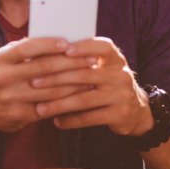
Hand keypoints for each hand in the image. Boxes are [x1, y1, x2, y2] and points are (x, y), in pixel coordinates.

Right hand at [0, 38, 95, 134]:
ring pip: (50, 89)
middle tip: (91, 59)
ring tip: (91, 76)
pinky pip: (48, 107)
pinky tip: (79, 95)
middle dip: (71, 63)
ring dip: (75, 83)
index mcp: (1, 59)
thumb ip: (24, 51)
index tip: (69, 42)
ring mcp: (11, 98)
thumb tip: (57, 40)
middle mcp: (4, 77)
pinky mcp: (19, 115)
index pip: (27, 47)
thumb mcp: (3, 60)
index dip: (49, 44)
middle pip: (43, 68)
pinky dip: (66, 101)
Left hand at [30, 38, 153, 136]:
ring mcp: (121, 95)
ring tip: (40, 108)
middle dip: (56, 79)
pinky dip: (71, 120)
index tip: (64, 50)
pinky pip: (90, 118)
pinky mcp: (119, 114)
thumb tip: (47, 52)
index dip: (84, 47)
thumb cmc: (107, 83)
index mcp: (115, 58)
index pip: (102, 47)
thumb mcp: (103, 68)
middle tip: (34, 83)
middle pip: (84, 75)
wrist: (135, 110)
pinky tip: (57, 121)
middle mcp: (120, 74)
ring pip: (84, 99)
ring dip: (59, 104)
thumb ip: (83, 60)